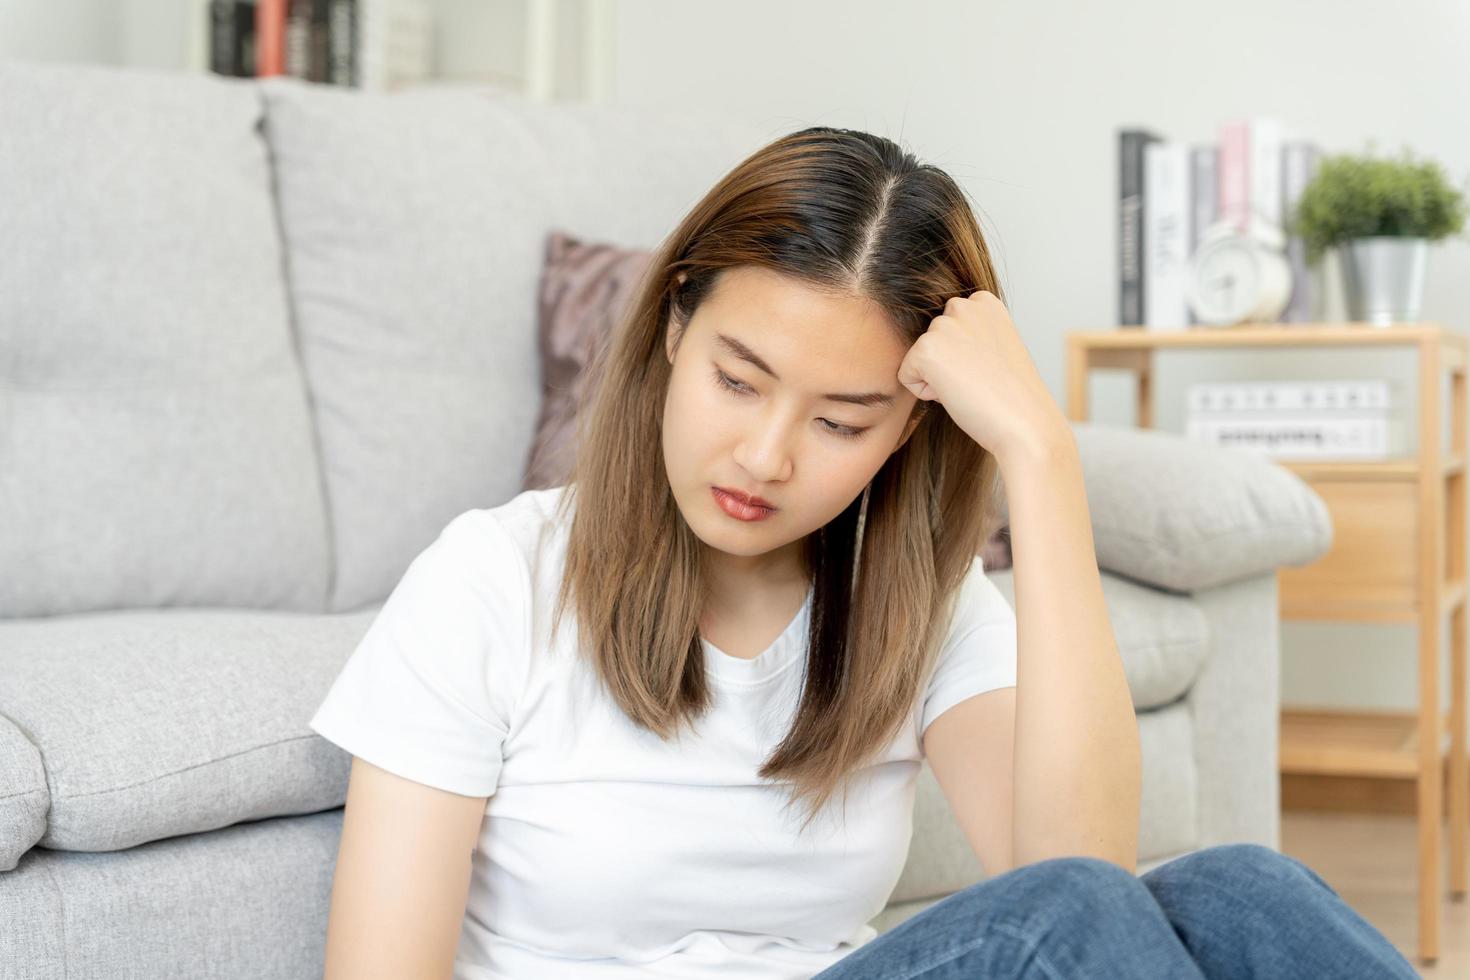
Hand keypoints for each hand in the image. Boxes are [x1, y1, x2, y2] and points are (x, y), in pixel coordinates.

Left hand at [896, 290, 1068, 463]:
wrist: (1024, 422)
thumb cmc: (1012, 395)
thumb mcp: (996, 348)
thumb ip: (971, 336)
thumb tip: (945, 346)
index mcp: (983, 302)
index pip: (948, 329)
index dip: (963, 356)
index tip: (989, 368)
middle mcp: (963, 306)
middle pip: (931, 341)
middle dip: (947, 364)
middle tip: (979, 380)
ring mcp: (944, 325)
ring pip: (919, 358)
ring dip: (937, 378)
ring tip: (971, 386)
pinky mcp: (926, 349)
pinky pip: (906, 376)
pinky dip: (925, 393)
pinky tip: (957, 394)